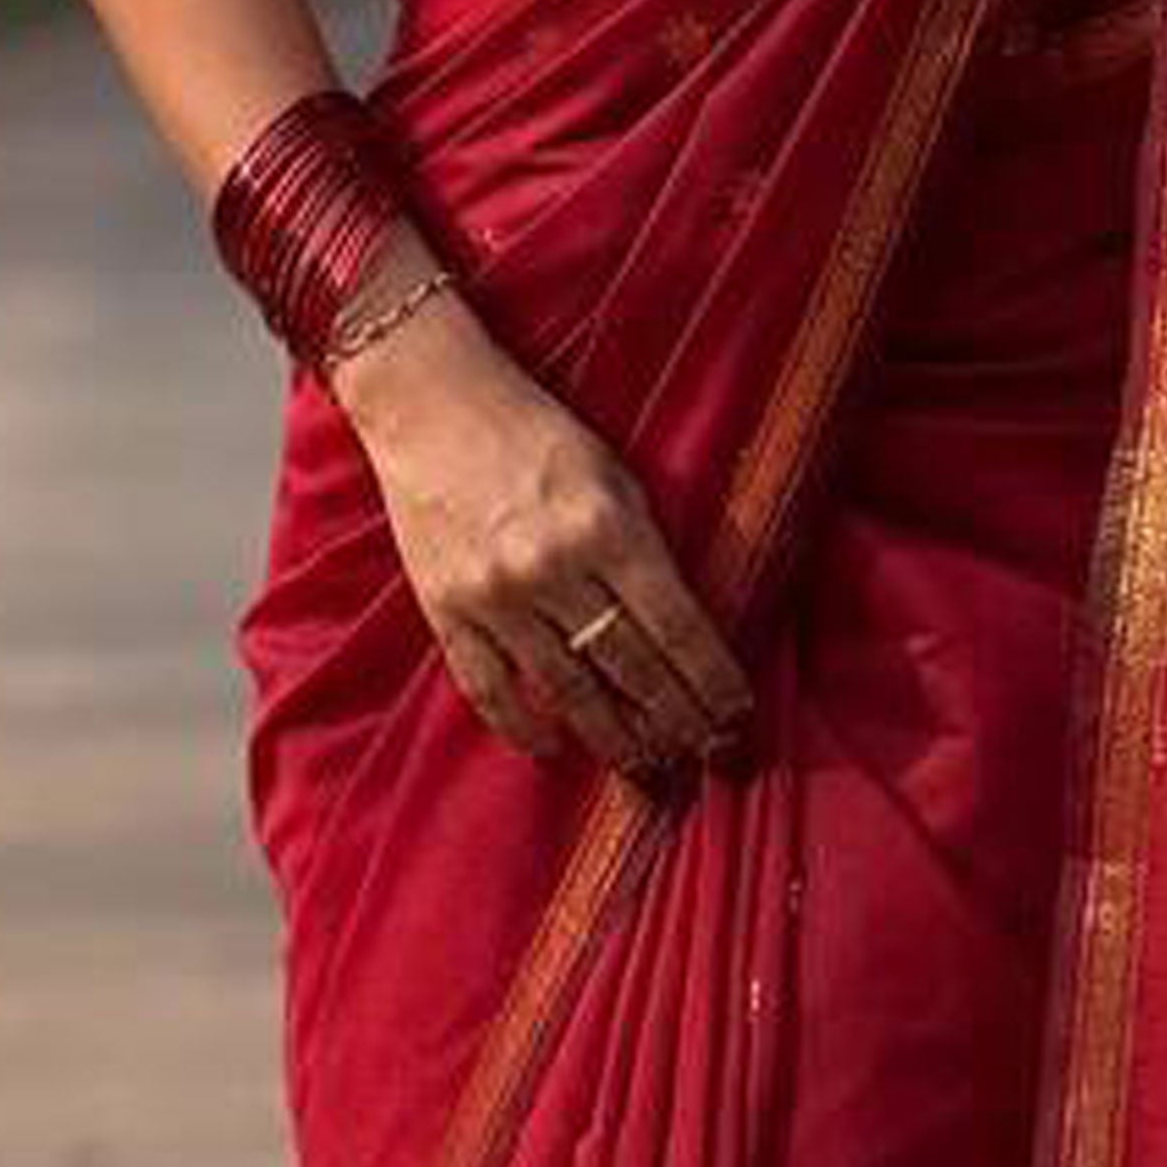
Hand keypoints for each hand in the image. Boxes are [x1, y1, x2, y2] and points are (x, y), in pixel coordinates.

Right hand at [336, 291, 756, 780]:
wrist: (428, 403)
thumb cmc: (535, 433)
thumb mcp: (614, 475)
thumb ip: (647, 548)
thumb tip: (687, 629)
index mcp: (607, 527)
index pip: (677, 629)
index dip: (712, 681)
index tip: (738, 714)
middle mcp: (553, 568)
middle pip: (632, 670)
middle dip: (677, 720)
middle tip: (705, 752)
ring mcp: (496, 596)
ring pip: (568, 692)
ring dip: (614, 737)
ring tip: (647, 762)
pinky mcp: (448, 610)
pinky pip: (491, 689)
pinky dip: (525, 727)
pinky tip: (555, 747)